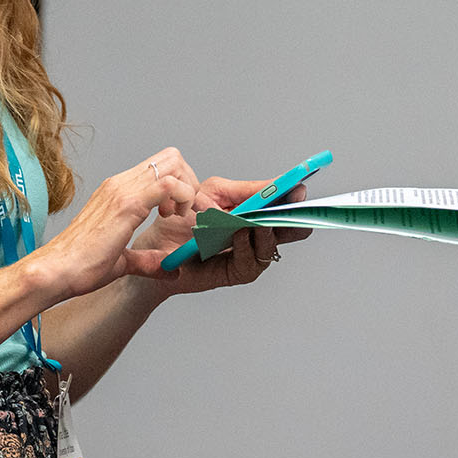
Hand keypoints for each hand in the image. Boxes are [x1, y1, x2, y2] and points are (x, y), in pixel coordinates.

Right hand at [41, 148, 199, 296]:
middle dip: (188, 181)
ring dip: (186, 188)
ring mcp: (122, 190)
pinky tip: (171, 218)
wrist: (56, 271)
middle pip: (171, 157)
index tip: (177, 213)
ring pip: (172, 164)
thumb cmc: (80, 266)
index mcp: (117, 191)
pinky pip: (169, 184)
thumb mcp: (122, 261)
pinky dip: (182, 197)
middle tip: (183, 211)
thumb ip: (147, 261)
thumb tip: (170, 269)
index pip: (160, 166)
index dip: (179, 185)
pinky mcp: (127, 204)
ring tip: (176, 216)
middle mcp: (120, 184)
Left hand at [139, 177, 313, 295]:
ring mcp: (249, 254)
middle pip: (287, 230)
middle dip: (292, 220)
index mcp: (255, 212)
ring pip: (271, 247)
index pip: (284, 206)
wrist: (157, 245)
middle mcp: (256, 234)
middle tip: (294, 210)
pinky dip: (247, 249)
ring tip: (262, 222)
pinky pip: (251, 263)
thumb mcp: (216, 193)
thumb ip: (247, 190)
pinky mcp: (237, 272)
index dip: (294, 199)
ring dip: (268, 234)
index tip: (300, 191)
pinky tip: (241, 236)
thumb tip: (276, 185)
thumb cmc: (184, 218)